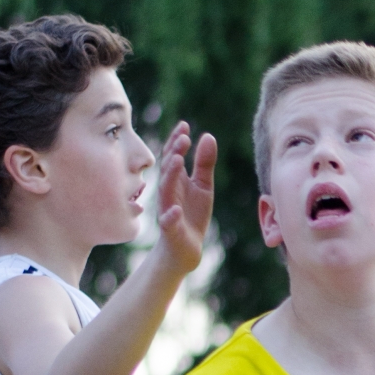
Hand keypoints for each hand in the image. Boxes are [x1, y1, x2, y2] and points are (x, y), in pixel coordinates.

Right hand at [155, 121, 216, 274]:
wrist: (185, 248)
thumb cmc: (192, 214)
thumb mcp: (203, 186)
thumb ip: (204, 163)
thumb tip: (208, 136)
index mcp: (176, 180)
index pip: (173, 156)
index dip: (177, 141)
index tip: (185, 125)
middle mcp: (168, 192)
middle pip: (168, 169)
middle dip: (174, 153)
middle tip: (184, 138)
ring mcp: (168, 210)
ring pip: (165, 191)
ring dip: (170, 176)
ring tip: (179, 161)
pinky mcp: (171, 230)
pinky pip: (168, 222)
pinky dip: (171, 216)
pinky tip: (176, 210)